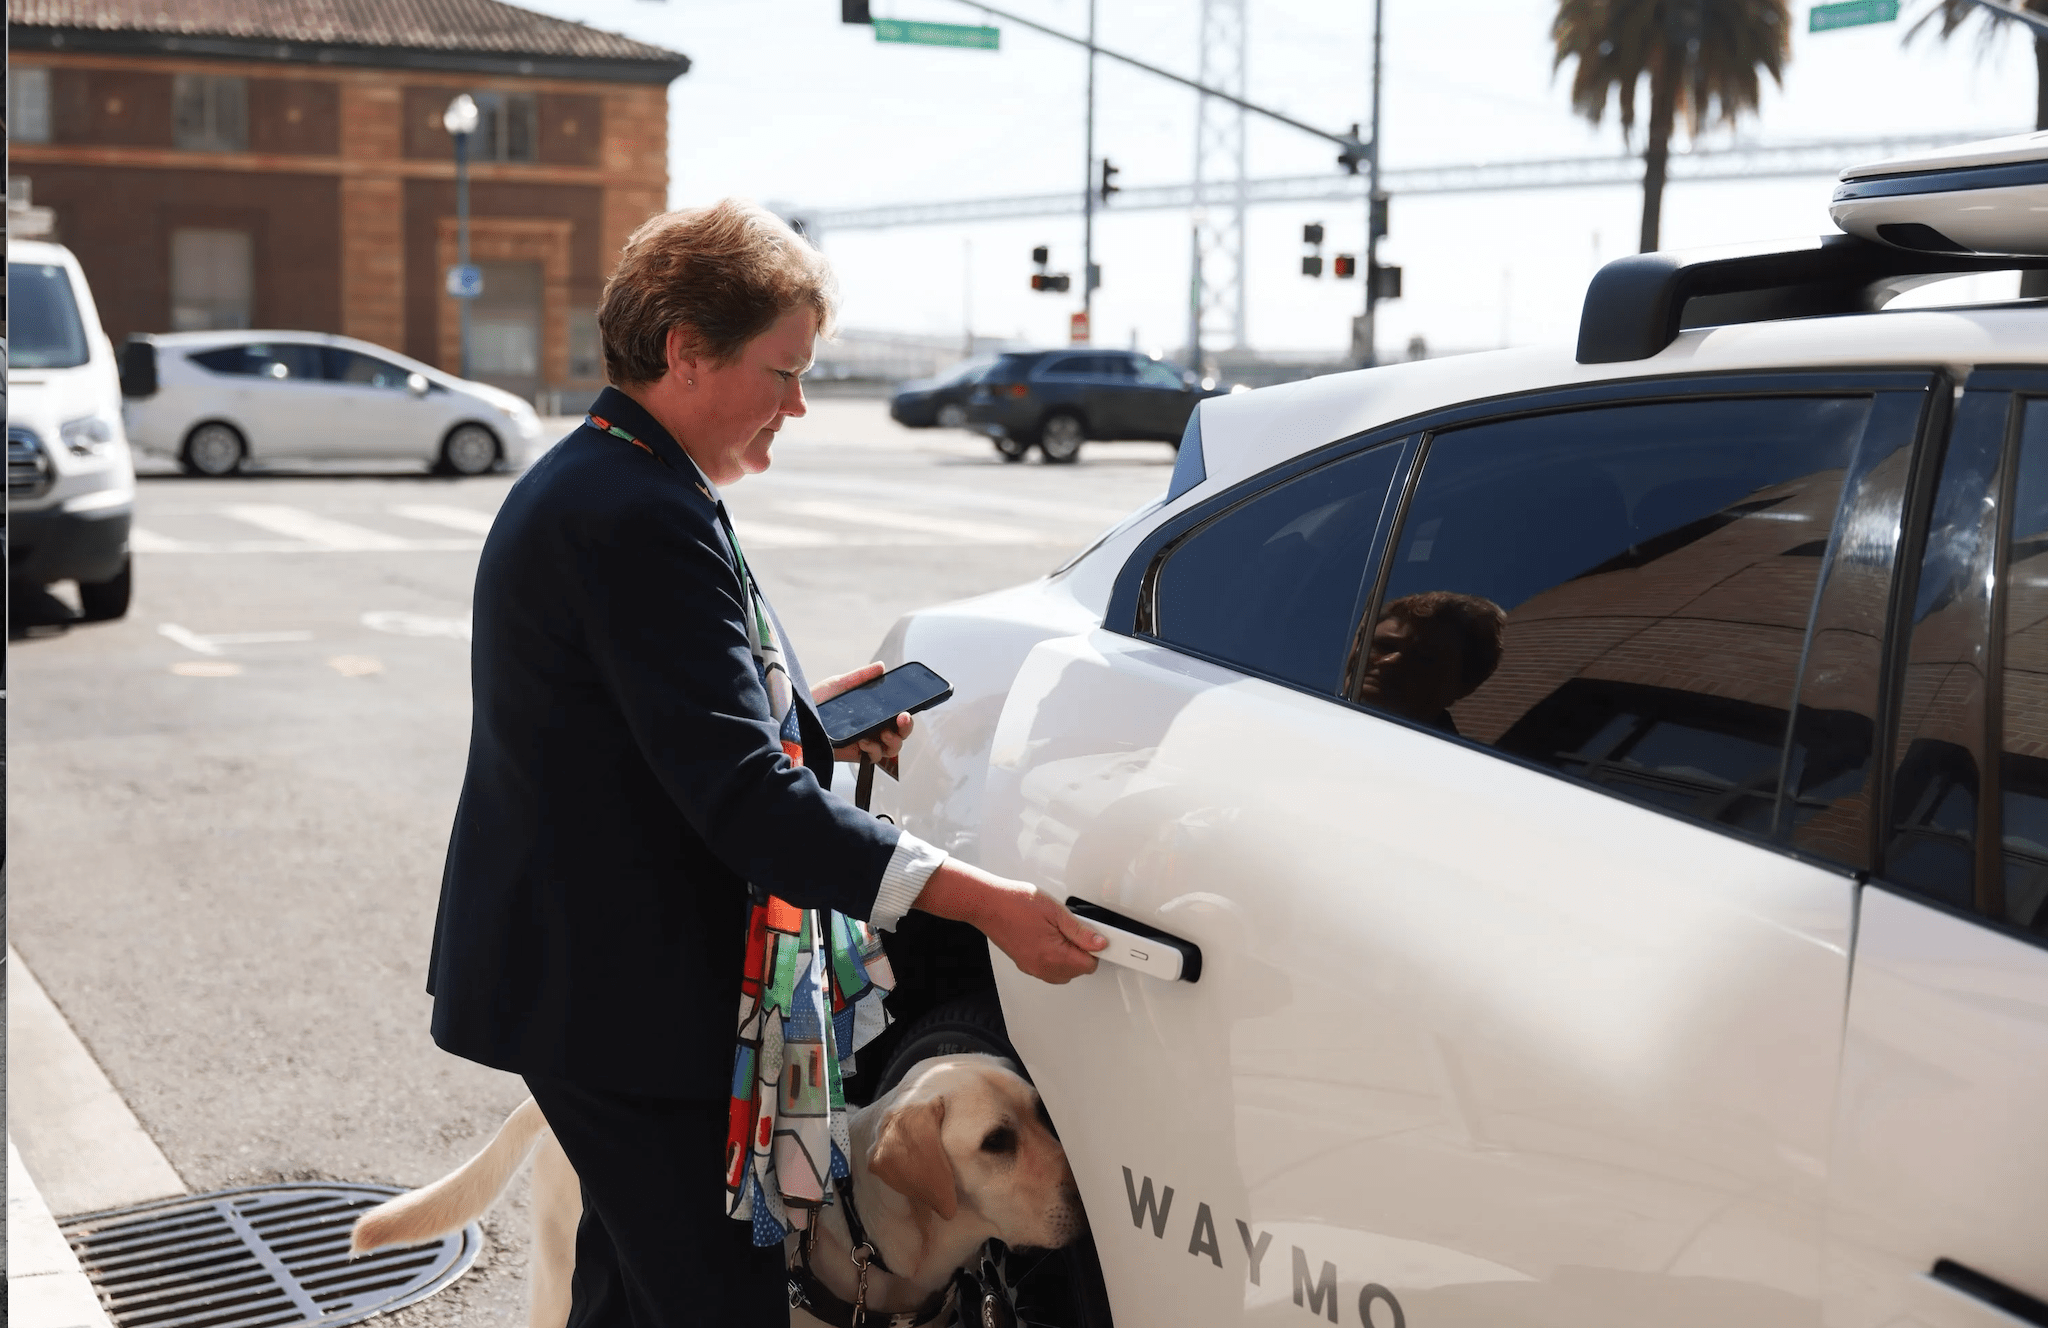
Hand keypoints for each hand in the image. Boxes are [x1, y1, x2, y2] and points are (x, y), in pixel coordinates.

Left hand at [815, 662, 912, 773]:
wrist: (795, 718)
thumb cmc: (815, 701)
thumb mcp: (838, 685)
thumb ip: (860, 677)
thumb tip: (881, 667)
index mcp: (870, 712)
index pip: (895, 716)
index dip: (905, 716)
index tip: (906, 712)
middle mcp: (871, 728)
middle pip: (899, 734)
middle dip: (905, 728)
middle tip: (901, 720)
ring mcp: (864, 742)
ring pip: (891, 748)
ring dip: (893, 740)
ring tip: (884, 733)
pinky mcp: (855, 755)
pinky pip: (875, 756)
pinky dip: (875, 749)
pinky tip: (865, 742)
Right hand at [913, 861, 1106, 983]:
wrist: (987, 904)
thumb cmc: (1015, 903)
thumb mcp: (1056, 911)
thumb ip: (1080, 930)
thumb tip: (1099, 943)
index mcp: (1053, 955)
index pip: (1089, 964)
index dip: (1095, 948)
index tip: (1097, 937)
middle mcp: (1042, 967)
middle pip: (1077, 971)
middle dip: (1082, 952)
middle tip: (1075, 929)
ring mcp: (1032, 967)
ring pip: (1063, 973)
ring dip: (1069, 957)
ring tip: (1061, 932)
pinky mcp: (1025, 964)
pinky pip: (1048, 969)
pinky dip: (1055, 958)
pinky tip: (1050, 938)